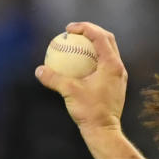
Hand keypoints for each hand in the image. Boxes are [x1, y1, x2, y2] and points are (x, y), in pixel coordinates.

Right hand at [35, 22, 127, 136]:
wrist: (104, 131)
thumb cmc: (90, 112)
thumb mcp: (69, 92)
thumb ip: (54, 78)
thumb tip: (39, 70)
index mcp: (112, 65)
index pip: (100, 36)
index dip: (85, 27)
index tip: (69, 29)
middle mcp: (119, 68)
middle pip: (108, 39)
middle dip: (91, 31)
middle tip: (74, 31)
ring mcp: (119, 76)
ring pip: (108, 52)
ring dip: (94, 44)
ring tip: (77, 43)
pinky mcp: (116, 84)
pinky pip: (105, 64)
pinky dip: (93, 58)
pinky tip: (79, 64)